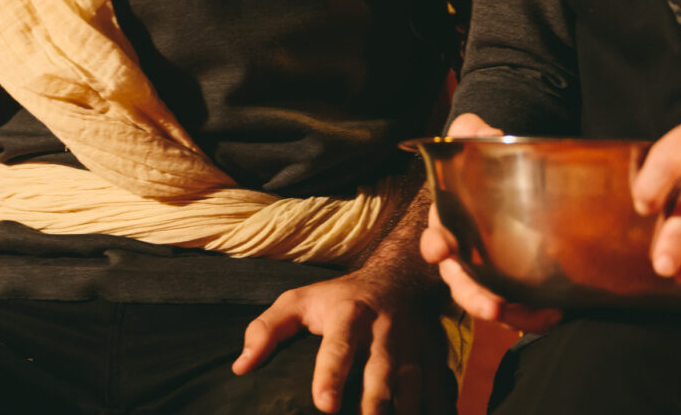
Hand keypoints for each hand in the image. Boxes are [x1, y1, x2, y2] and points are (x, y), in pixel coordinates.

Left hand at [232, 261, 450, 413]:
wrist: (401, 278)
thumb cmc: (340, 297)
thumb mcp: (299, 301)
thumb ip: (267, 330)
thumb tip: (241, 367)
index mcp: (350, 314)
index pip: (339, 346)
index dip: (331, 375)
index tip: (324, 405)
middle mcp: (385, 330)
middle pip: (382, 371)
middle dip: (376, 402)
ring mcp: (414, 345)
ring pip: (414, 384)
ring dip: (406, 410)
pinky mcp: (435, 358)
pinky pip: (439, 390)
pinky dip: (434, 410)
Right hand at [415, 113, 562, 333]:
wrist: (513, 177)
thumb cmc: (485, 162)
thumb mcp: (478, 140)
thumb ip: (471, 132)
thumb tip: (470, 128)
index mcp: (449, 221)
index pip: (436, 237)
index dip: (436, 246)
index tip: (439, 251)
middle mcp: (464, 254)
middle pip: (461, 281)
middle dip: (472, 296)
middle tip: (491, 308)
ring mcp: (488, 272)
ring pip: (490, 299)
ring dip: (508, 314)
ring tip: (537, 320)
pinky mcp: (513, 283)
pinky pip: (519, 306)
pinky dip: (534, 314)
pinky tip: (555, 314)